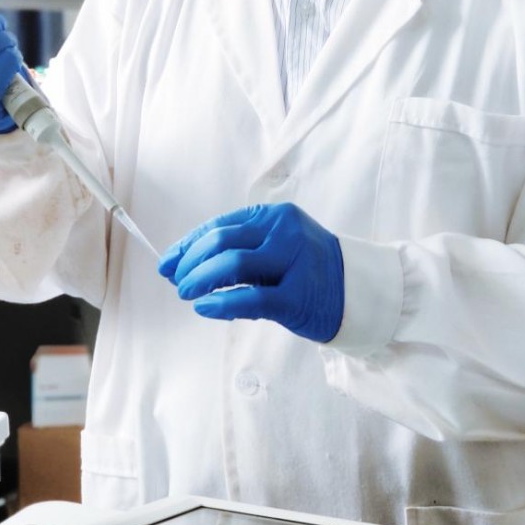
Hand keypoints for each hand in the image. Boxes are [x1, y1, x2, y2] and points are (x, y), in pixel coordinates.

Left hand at [158, 203, 343, 342]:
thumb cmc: (307, 271)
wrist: (356, 292)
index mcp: (275, 216)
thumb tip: (183, 262)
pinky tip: (205, 308)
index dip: (188, 244)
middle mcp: (284, 232)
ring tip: (187, 293)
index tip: (167, 262)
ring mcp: (293, 262)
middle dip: (190, 262)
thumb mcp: (277, 247)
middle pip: (222, 240)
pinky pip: (250, 298)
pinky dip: (221, 304)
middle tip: (177, 281)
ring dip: (200, 279)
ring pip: (232, 263)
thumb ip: (239, 250)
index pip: (220, 225)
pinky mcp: (297, 296)